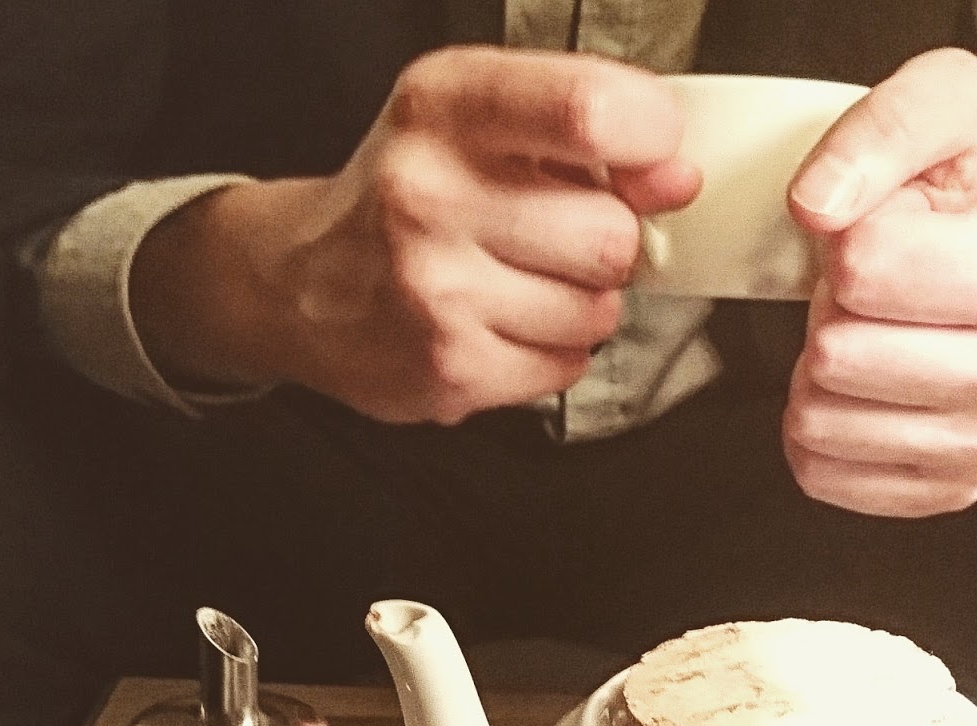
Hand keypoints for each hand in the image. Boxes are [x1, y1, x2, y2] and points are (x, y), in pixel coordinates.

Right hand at [130, 47, 699, 423]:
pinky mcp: (449, 368)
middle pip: (609, 235)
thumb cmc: (406, 196)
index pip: (591, 111)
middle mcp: (429, 195)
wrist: (300, 285)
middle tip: (552, 240)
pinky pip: (567, 366)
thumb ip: (584, 136)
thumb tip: (676, 177)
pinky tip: (502, 326)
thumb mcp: (476, 124)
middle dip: (604, 244)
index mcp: (443, 106)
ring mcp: (436, 291)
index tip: (646, 156)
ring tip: (517, 285)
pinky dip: (551, 352)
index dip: (648, 140)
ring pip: (596, 310)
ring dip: (578, 304)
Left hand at [781, 49, 976, 516]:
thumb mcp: (947, 116)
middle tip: (868, 297)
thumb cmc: (973, 202)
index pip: (865, 267)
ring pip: (820, 422)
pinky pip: (821, 475)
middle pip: (837, 355)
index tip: (880, 236)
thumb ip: (884, 129)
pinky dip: (817, 433)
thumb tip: (818, 206)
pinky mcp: (946, 491)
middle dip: (830, 313)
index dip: (847, 243)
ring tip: (866, 338)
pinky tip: (856, 395)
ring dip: (817, 374)